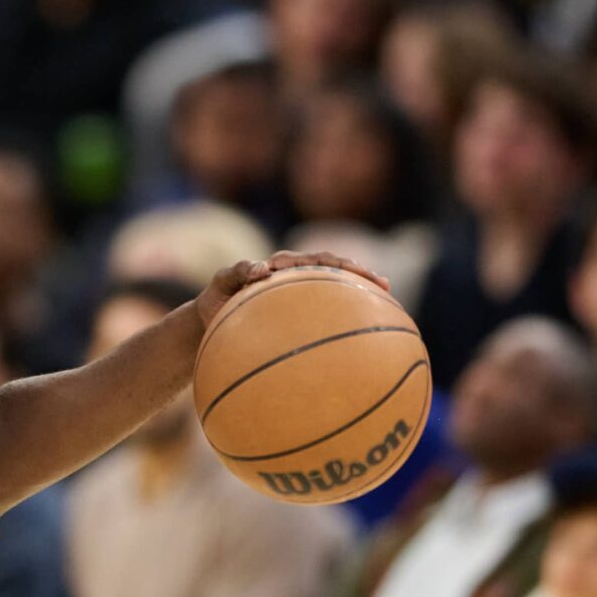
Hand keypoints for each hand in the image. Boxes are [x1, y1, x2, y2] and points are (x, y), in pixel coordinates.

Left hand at [194, 251, 390, 328]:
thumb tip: (263, 267)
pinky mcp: (298, 311)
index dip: (335, 263)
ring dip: (358, 293)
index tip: (353, 270)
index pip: (313, 259)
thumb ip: (236, 272)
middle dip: (359, 275)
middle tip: (383, 284)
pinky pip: (324, 313)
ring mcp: (297, 294)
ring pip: (334, 289)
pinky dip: (342, 320)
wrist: (209, 319)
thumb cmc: (215, 301)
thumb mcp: (220, 284)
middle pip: (333, 271)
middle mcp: (294, 276)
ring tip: (386, 302)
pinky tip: (362, 337)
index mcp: (280, 266)